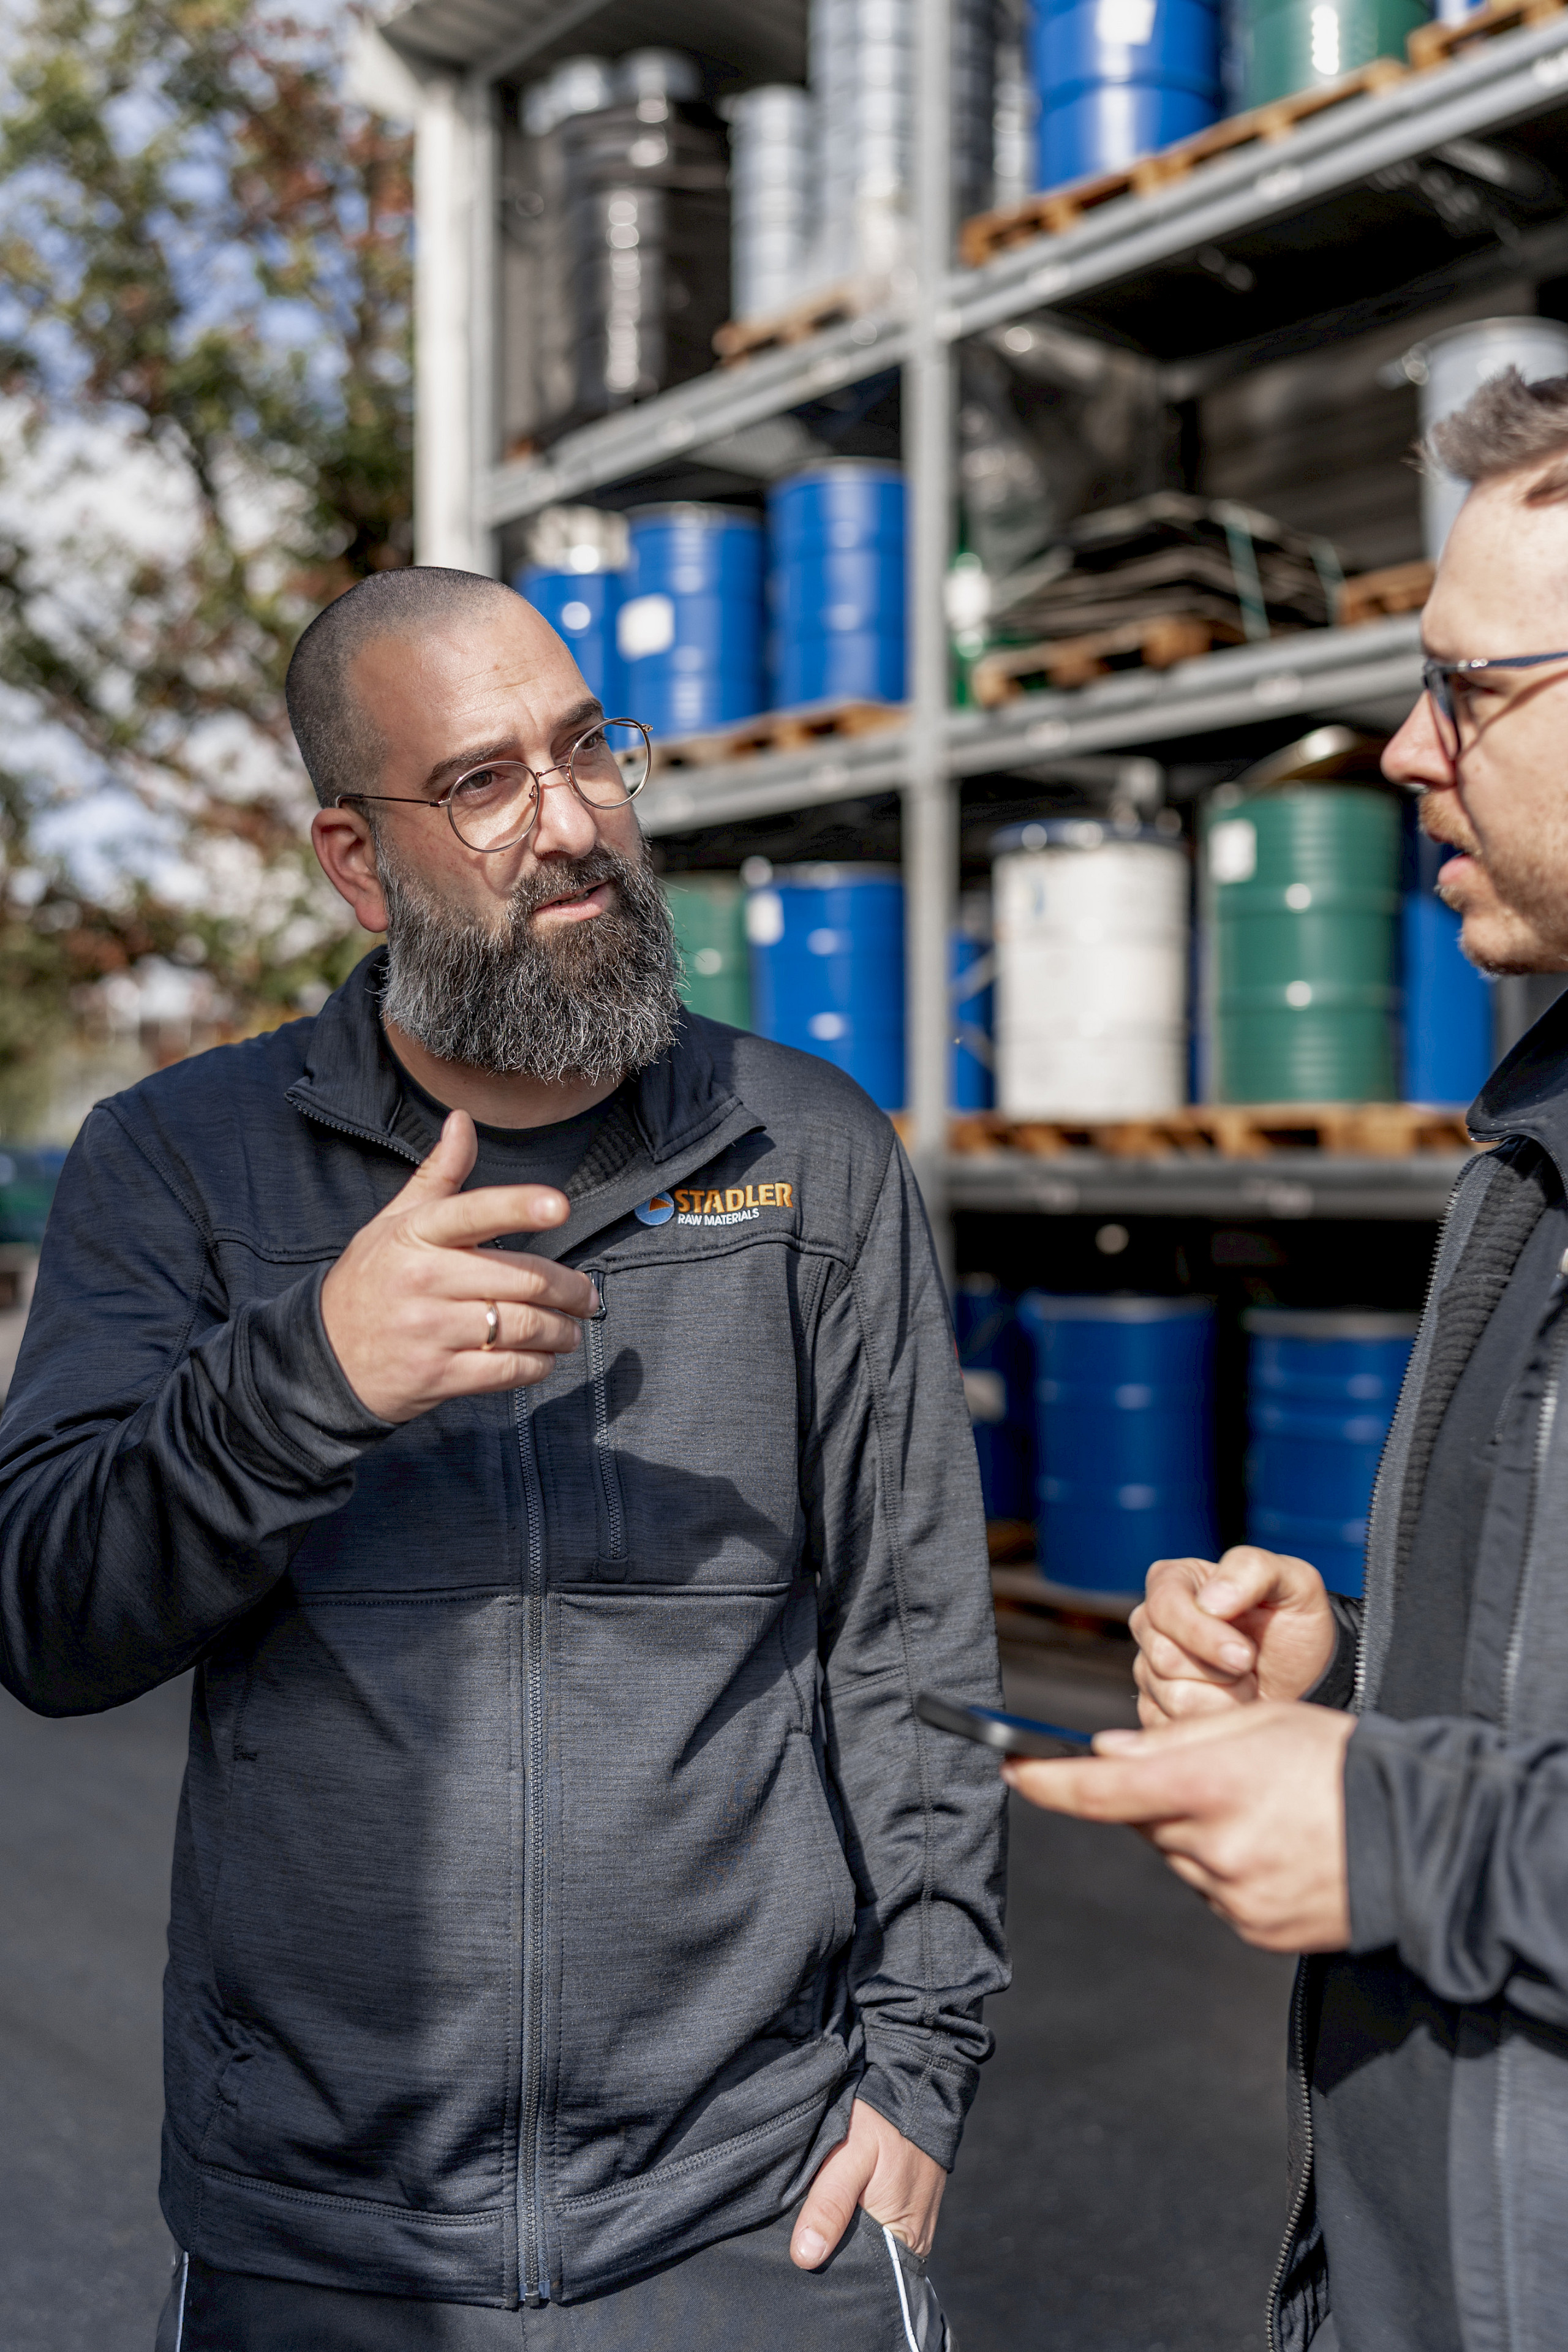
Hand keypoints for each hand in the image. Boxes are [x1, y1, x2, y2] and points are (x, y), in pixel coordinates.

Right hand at [320, 1110, 597, 1422]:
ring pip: (523, 1326)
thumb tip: (463, 1121)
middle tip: (586, 1294)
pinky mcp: (437, 1376)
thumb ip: (438, 1175)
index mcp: (416, 1235)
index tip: (558, 1206)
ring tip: (571, 1328)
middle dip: (570, 1289)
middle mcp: (424, 1279)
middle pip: (522, 1278)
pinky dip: (538, 1365)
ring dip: (562, 1331)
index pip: (473, 1212)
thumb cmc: (370, 1281)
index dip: (519, 1207)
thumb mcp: (393, 1223)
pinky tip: (544, 1358)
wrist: (324, 1356)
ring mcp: (430, 1331)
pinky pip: (507, 1370)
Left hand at [790, 2098, 945, 2268]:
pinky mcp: (907, 2213)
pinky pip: (877, 2231)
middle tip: (799, 2233)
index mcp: (903, 2239)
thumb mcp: (852, 2154)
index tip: (799, 2254)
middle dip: (832, 2253)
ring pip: (867, 2246)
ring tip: (813, 2219)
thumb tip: (805, 2256)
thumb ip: (831, 2204)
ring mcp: (912, 2229)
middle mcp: (912, 2243)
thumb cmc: (883, 2120)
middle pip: (862, 2263)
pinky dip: (855, 2222)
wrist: (917, 2087)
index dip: (827, 2266)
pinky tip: (834, 2208)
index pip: (859, 2275)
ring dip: (842, 2236)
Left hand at [1001, 1702, 1355, 1952]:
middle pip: (1145, 1823)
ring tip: (1266, 1813)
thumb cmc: (1343, 1764)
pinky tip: (1277, 1849)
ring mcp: (1234, 1896)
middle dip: (1163, 1799)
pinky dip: (1229, 1870)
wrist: (1426, 1839)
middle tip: (1223, 1778)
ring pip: (1181, 1858)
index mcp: (1209, 1784)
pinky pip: (1216, 1894)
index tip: (1013, 1767)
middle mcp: (1214, 1845)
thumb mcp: (1261, 1721)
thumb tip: (1108, 1754)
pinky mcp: (1255, 1930)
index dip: (1047, 1782)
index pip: (1101, 1792)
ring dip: (1200, 1834)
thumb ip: (1177, 1738)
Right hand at [1130, 1546, 1337, 1726]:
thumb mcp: (1294, 1582)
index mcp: (1175, 1581)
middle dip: (1219, 1670)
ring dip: (1223, 1699)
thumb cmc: (1295, 1626)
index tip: (1246, 1655)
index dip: (1203, 1634)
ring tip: (1246, 1684)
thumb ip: (1252, 1570)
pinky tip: (1233, 1706)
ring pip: (1172, 1695)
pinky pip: (1173, 1727)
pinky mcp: (1155, 1711)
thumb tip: (1210, 1602)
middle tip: (1251, 1666)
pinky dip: (1214, 1723)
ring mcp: (1149, 1669)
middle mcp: (1153, 1624)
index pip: (1165, 1606)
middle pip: (1163, 1655)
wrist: (1307, 1679)